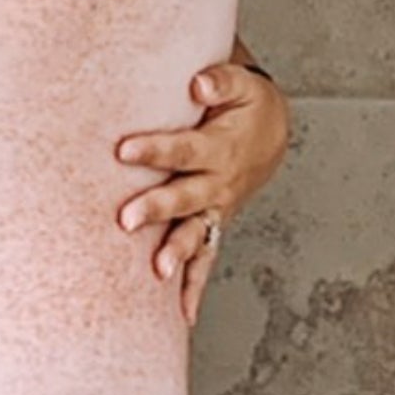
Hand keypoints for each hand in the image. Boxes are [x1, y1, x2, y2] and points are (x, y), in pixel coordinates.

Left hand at [113, 62, 290, 327]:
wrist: (271, 132)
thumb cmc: (247, 104)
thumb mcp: (242, 84)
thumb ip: (220, 80)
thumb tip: (198, 84)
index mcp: (218, 147)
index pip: (182, 149)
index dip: (154, 149)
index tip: (123, 151)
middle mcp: (218, 183)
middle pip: (185, 197)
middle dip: (157, 209)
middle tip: (126, 220)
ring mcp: (217, 207)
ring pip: (196, 234)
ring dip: (177, 254)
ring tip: (156, 271)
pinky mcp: (214, 221)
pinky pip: (207, 257)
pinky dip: (195, 286)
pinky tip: (182, 314)